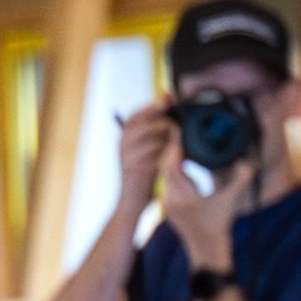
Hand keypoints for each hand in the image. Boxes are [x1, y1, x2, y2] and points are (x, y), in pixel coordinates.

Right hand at [102, 104, 175, 235]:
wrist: (133, 202)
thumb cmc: (146, 175)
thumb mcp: (151, 151)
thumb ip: (158, 134)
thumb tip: (173, 115)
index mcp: (126, 136)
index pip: (138, 113)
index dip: (152, 104)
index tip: (168, 98)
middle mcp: (122, 143)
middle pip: (141, 119)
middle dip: (160, 115)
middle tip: (177, 116)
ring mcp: (126, 155)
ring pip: (147, 134)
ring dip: (165, 132)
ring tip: (178, 134)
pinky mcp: (132, 168)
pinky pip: (151, 152)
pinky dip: (164, 149)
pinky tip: (175, 150)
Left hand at [158, 144, 242, 269]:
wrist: (208, 253)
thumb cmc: (220, 229)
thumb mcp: (231, 201)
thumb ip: (241, 179)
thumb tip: (249, 161)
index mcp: (183, 195)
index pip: (171, 163)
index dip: (174, 144)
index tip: (180, 130)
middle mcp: (171, 198)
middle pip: (164, 166)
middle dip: (171, 149)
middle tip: (179, 133)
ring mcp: (168, 203)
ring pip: (164, 174)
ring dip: (171, 159)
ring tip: (181, 145)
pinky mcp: (169, 207)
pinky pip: (167, 183)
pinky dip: (174, 171)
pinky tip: (183, 164)